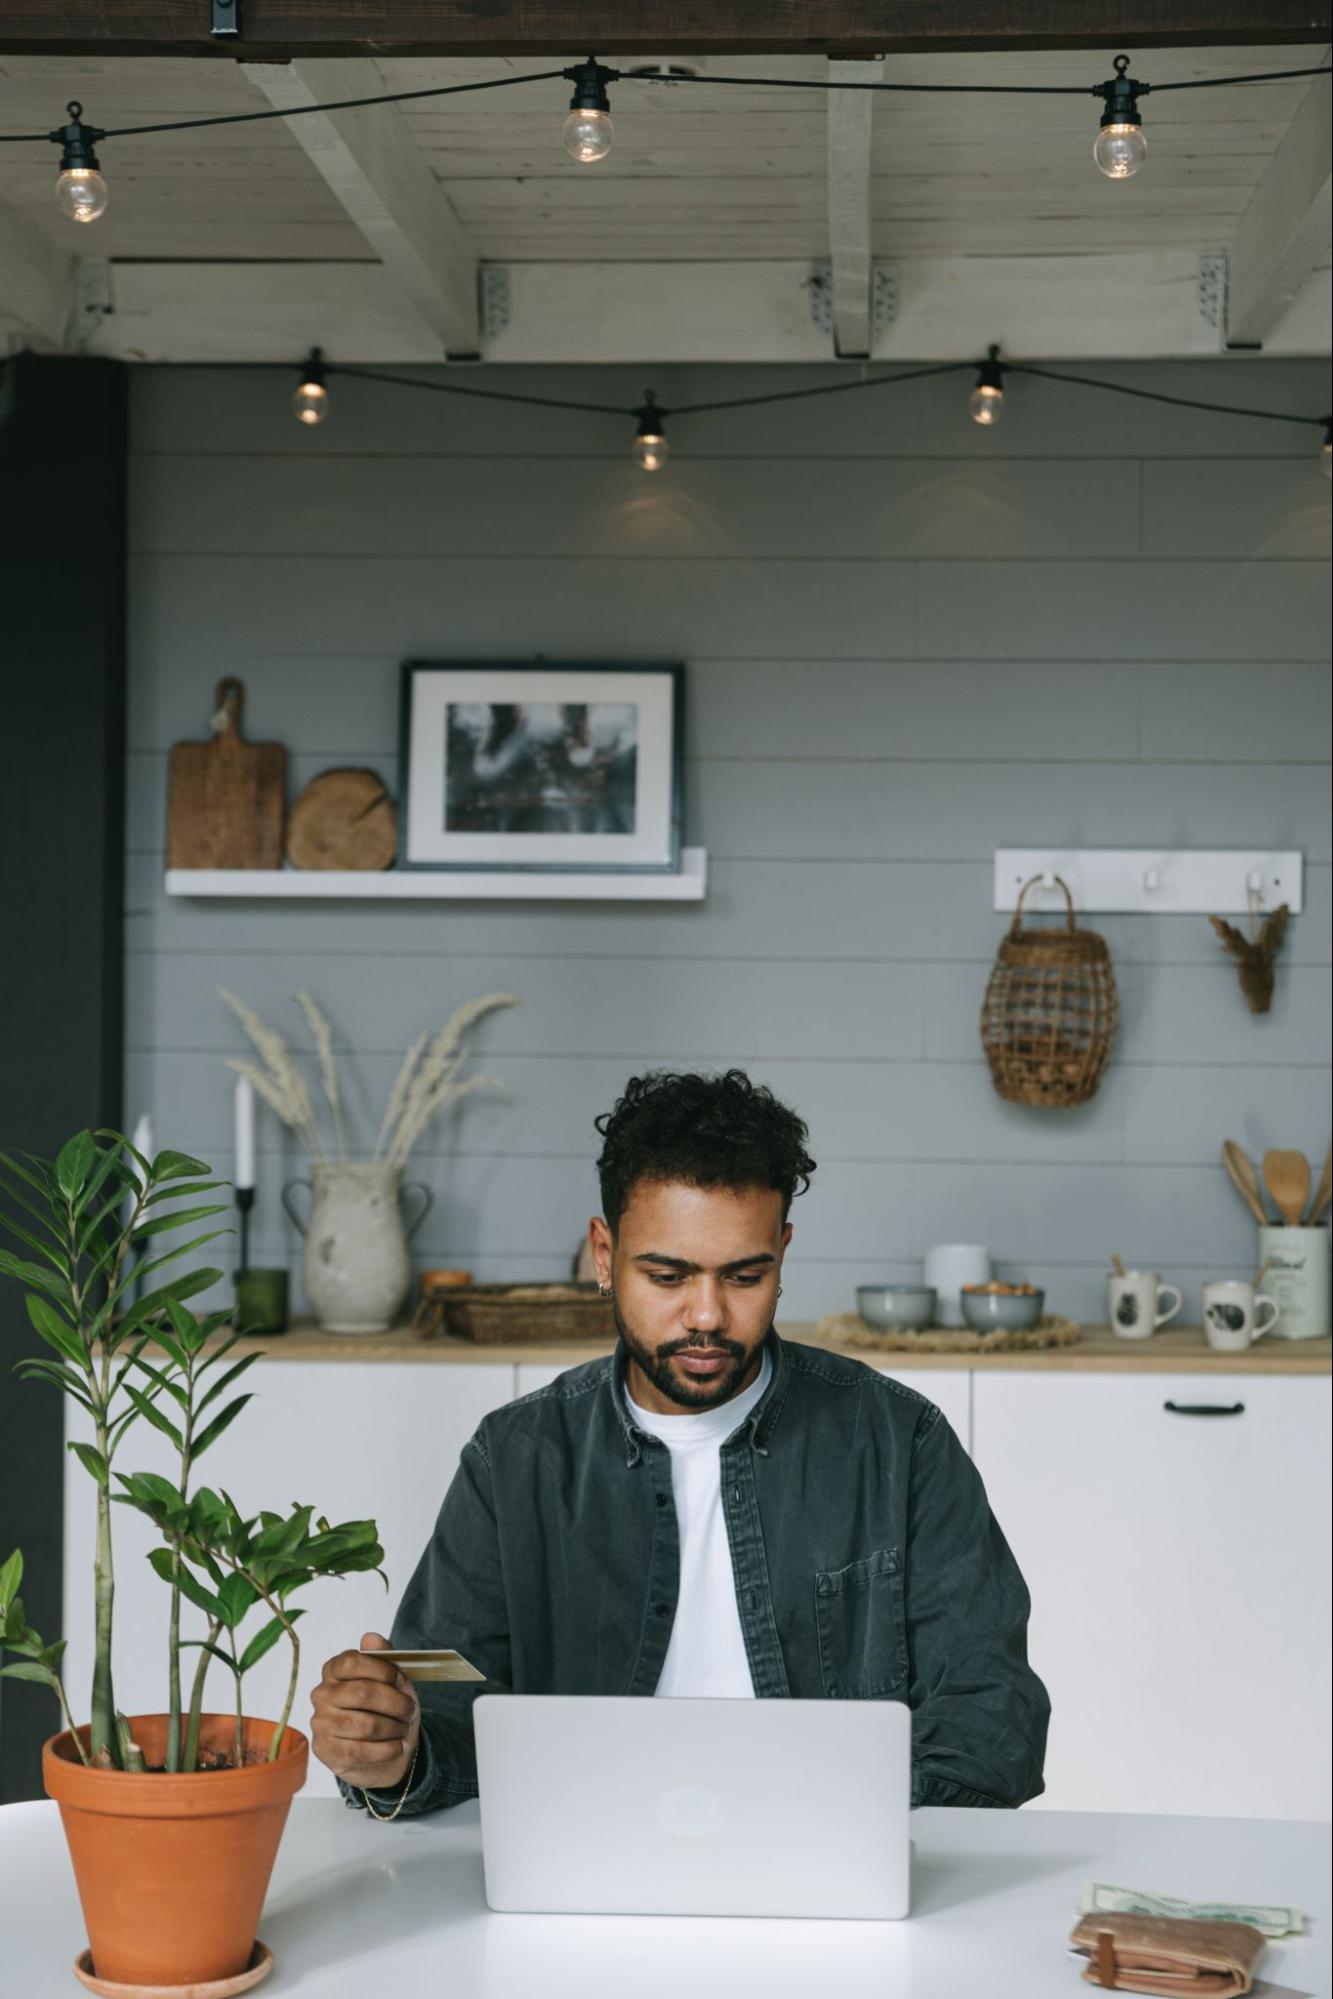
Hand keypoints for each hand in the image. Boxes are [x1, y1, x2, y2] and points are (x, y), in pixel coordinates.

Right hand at [310, 1630, 419, 1790]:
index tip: (399, 1679)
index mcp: (334, 1670)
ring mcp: (320, 1722)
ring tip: (404, 1729)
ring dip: (393, 1728)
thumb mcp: (392, 1680)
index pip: (352, 1662)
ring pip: (364, 1725)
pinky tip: (397, 1747)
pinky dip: (386, 1750)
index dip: (381, 1669)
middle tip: (410, 1710)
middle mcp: (322, 1693)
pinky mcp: (324, 1750)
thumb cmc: (386, 1708)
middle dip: (395, 1703)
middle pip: (362, 1693)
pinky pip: (359, 1751)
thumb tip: (370, 1637)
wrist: (382, 1750)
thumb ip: (383, 1657)